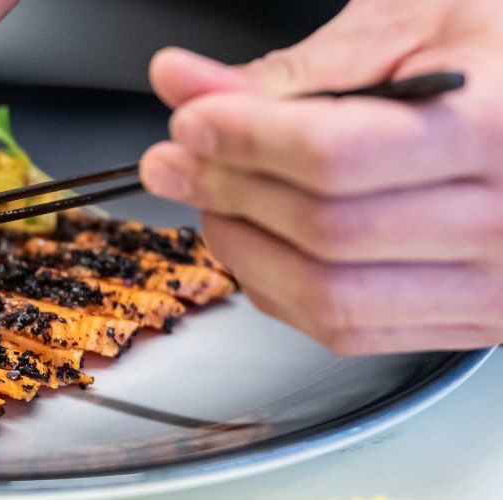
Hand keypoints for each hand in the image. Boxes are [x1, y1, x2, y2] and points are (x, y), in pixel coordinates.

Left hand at [140, 0, 502, 353]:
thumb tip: (183, 83)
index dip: (244, 140)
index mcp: (495, 130)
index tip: (192, 121)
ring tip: (212, 198)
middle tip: (180, 158)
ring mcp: (489, 286)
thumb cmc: (495, 58)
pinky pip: (346, 331)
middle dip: (227, 191)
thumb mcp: (408, 27)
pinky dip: (278, 290)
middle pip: (322, 231)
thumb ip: (294, 70)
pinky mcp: (464, 321)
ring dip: (243, 248)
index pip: (334, 156)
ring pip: (328, 298)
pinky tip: (255, 241)